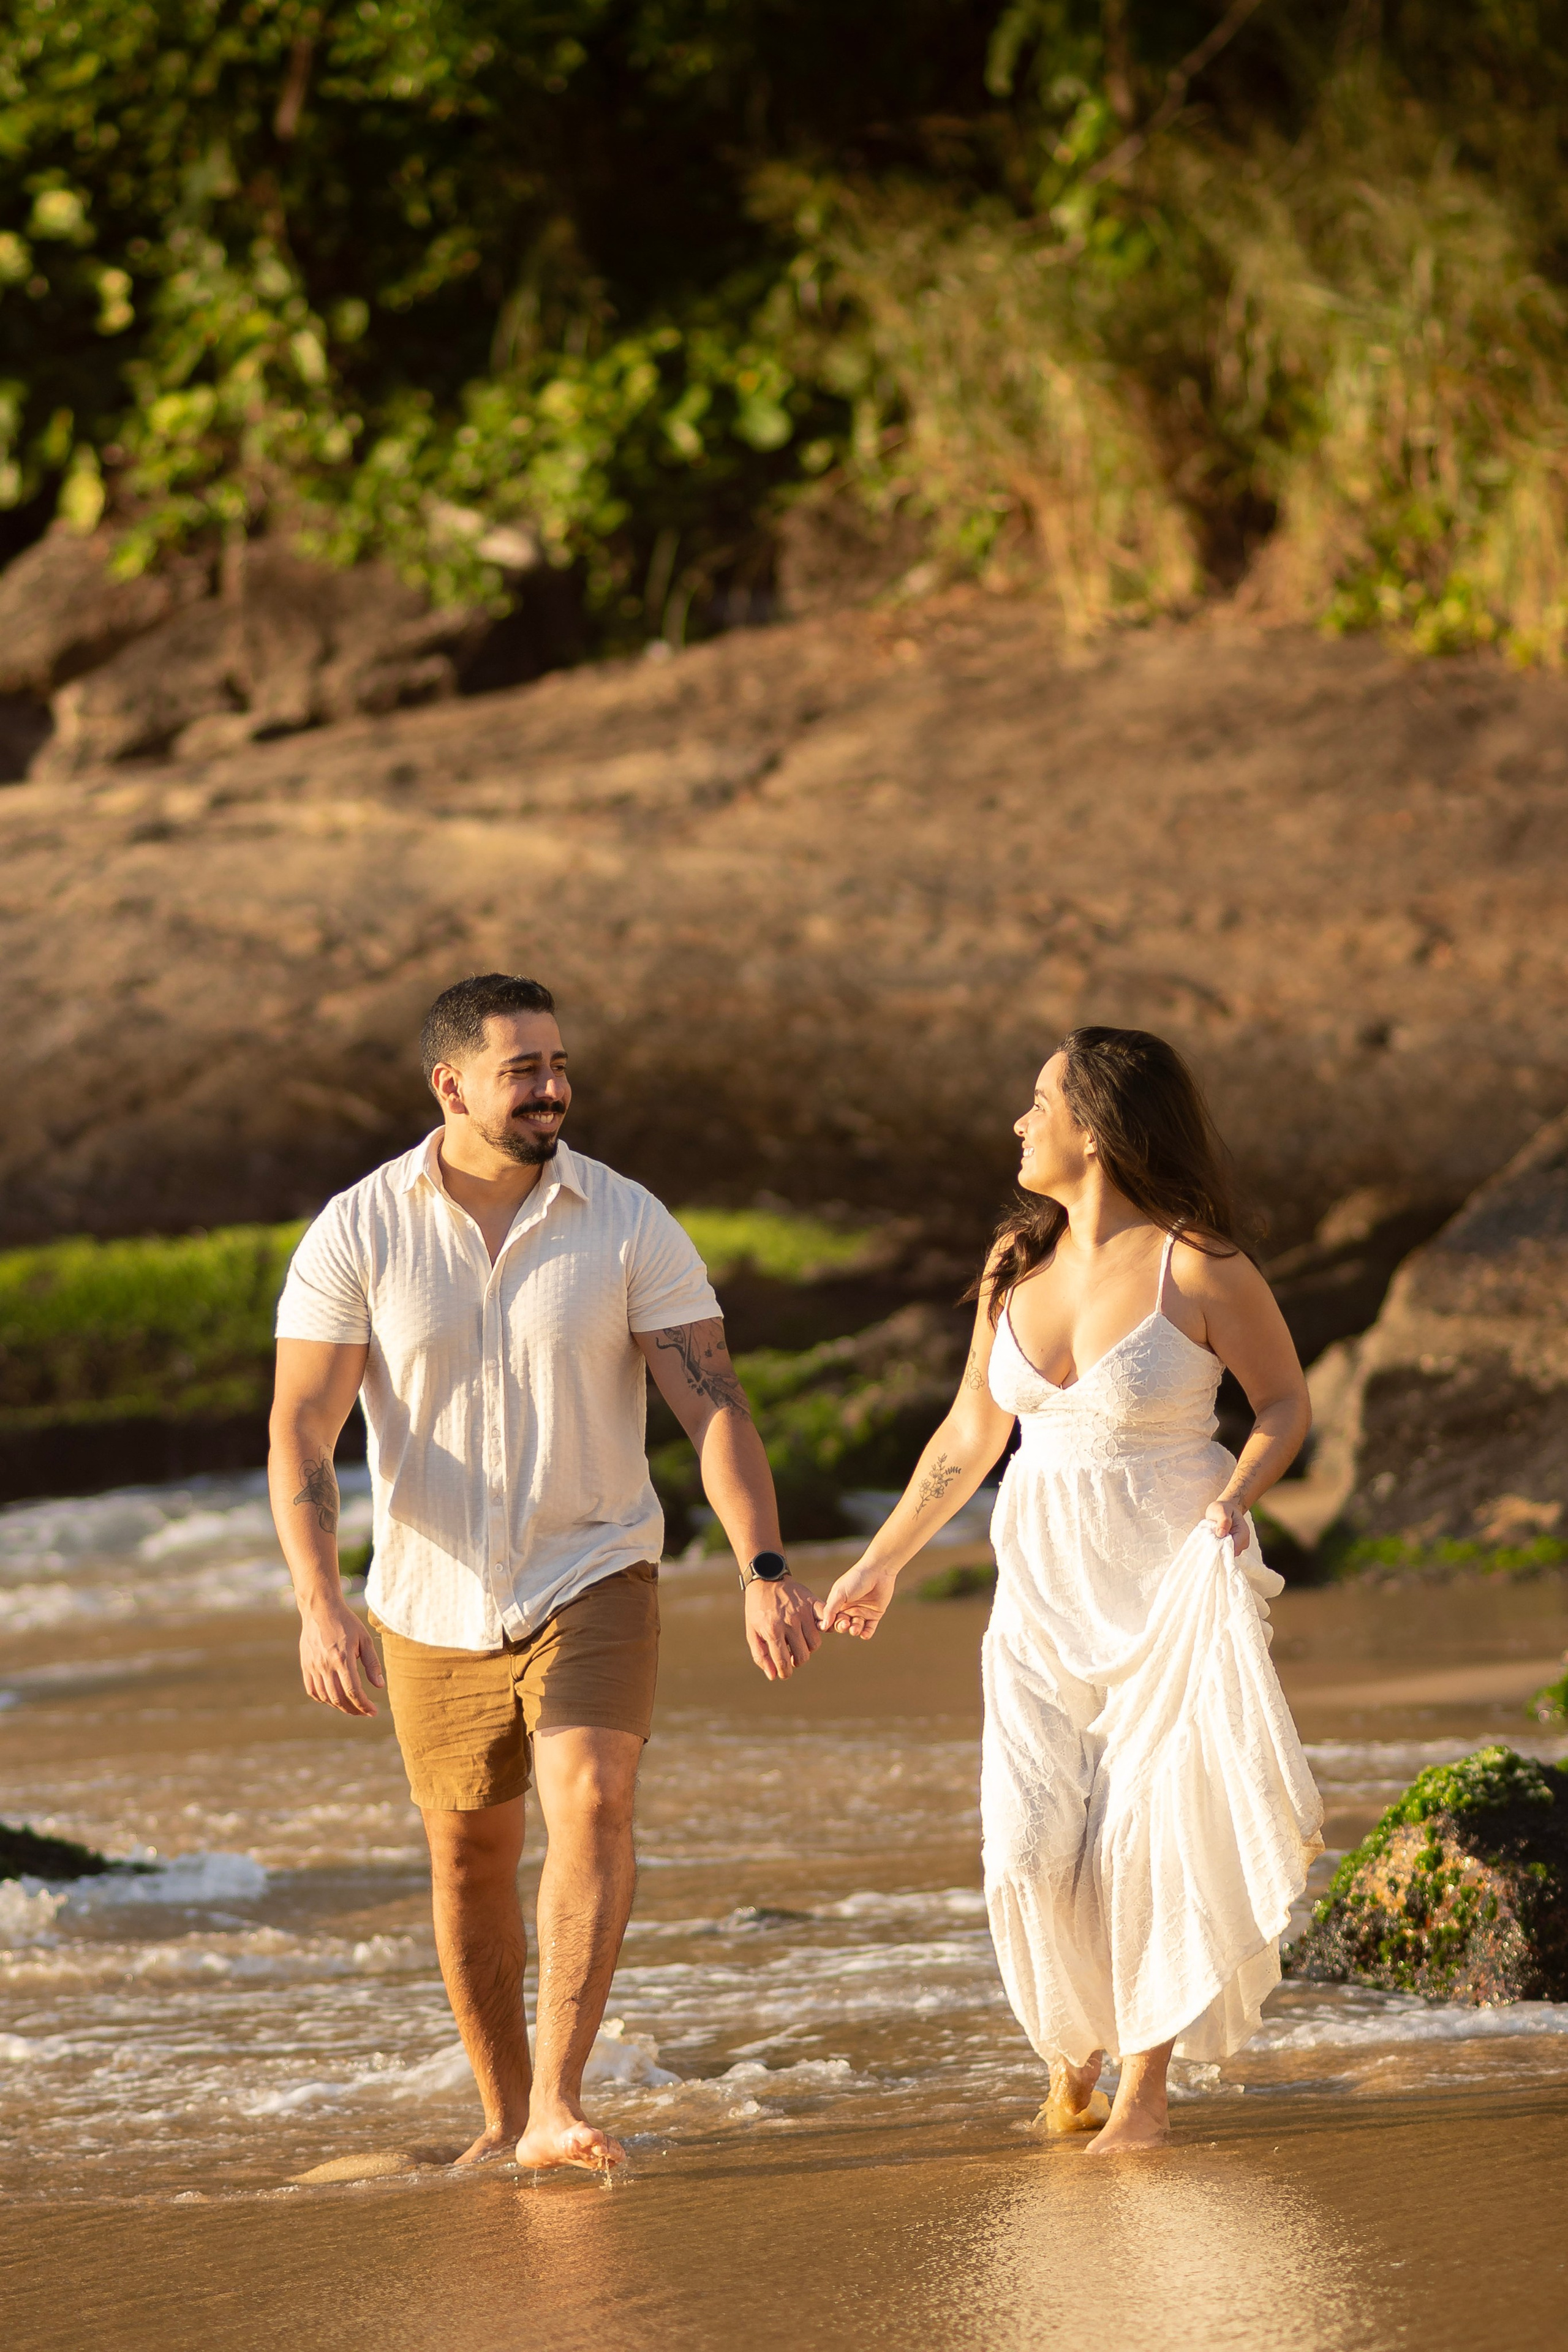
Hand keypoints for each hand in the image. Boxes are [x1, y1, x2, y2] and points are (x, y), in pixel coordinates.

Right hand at [299, 1596, 385, 1715]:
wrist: (320, 1609)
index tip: (373, 1712)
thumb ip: (372, 1664)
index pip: (353, 1691)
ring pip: (325, 1697)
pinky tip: (334, 1698)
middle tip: (365, 1711)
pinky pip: (312, 1691)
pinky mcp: (305, 1666)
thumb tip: (379, 1686)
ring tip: (352, 1706)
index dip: (364, 1705)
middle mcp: (325, 1665)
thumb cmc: (346, 1623)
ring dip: (340, 1707)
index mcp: (342, 1658)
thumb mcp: (365, 1639)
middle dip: (354, 1710)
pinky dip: (324, 1699)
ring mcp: (313, 1666)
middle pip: (339, 1699)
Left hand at [745, 1574, 822, 1681]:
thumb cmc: (757, 1608)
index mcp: (772, 1630)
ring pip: (815, 1643)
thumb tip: (773, 1676)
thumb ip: (761, 1655)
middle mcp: (789, 1622)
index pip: (783, 1662)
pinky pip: (825, 1622)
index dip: (785, 1673)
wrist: (767, 1579)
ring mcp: (802, 1612)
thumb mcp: (752, 1632)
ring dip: (807, 1647)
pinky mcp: (812, 1603)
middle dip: (797, 1661)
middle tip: (791, 1656)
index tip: (785, 1672)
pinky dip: (823, 1629)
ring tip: (799, 1641)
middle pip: (803, 1655)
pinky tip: (814, 1630)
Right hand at [819, 1557, 898, 1639]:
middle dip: (842, 1627)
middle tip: (845, 1623)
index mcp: (839, 1603)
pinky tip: (864, 1634)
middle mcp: (849, 1609)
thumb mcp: (840, 1593)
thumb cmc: (856, 1579)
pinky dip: (866, 1634)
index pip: (831, 1619)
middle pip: (843, 1625)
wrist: (878, 1571)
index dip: (831, 1624)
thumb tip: (823, 1626)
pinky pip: (869, 1629)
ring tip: (855, 1628)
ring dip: (854, 1630)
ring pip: (855, 1628)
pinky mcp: (875, 1615)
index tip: (831, 1624)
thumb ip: (831, 1610)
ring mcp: (862, 1612)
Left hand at [1206, 1499, 1250, 1553]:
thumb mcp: (1222, 1511)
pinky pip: (1225, 1552)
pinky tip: (1214, 1541)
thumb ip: (1223, 1521)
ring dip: (1218, 1548)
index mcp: (1243, 1532)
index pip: (1234, 1547)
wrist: (1225, 1509)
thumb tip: (1221, 1534)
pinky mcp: (1233, 1547)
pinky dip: (1218, 1548)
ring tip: (1212, 1538)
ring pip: (1228, 1554)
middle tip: (1210, 1539)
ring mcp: (1239, 1546)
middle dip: (1220, 1549)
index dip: (1223, 1547)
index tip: (1212, 1542)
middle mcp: (1244, 1541)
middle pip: (1231, 1553)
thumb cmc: (1223, 1508)